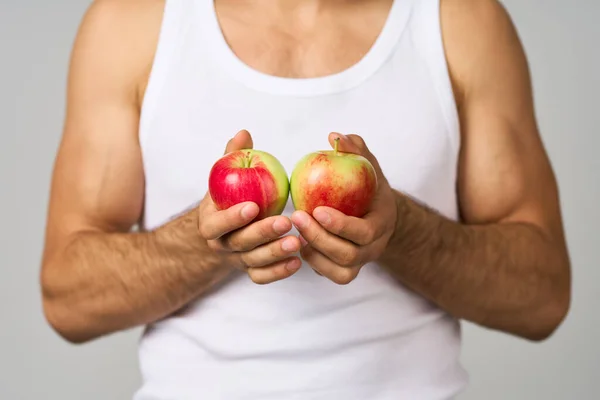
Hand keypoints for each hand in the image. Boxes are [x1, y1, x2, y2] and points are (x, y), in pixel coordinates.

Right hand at [197, 130, 301, 283]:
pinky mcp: (252, 270)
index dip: (232, 217)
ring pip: (254, 262)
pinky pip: (263, 276)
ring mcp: (238, 259)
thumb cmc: (228, 198)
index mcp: (210, 223)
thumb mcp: (224, 177)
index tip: (253, 206)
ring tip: (298, 242)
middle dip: (263, 233)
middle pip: (240, 243)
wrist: (224, 230)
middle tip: (286, 222)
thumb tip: (244, 134)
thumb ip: (233, 157)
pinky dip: (279, 272)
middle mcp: (222, 245)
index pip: (217, 224)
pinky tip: (297, 262)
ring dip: (276, 253)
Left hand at [291, 133, 397, 284]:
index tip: (316, 209)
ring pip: (341, 272)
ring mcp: (361, 262)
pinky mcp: (346, 269)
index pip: (364, 232)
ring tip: (296, 233)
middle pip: (349, 255)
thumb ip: (355, 149)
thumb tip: (334, 136)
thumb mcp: (367, 165)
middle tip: (297, 218)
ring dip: (315, 254)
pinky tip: (299, 244)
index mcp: (382, 223)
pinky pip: (332, 275)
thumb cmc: (369, 186)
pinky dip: (315, 264)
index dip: (340, 225)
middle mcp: (374, 248)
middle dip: (320, 238)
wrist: (378, 213)